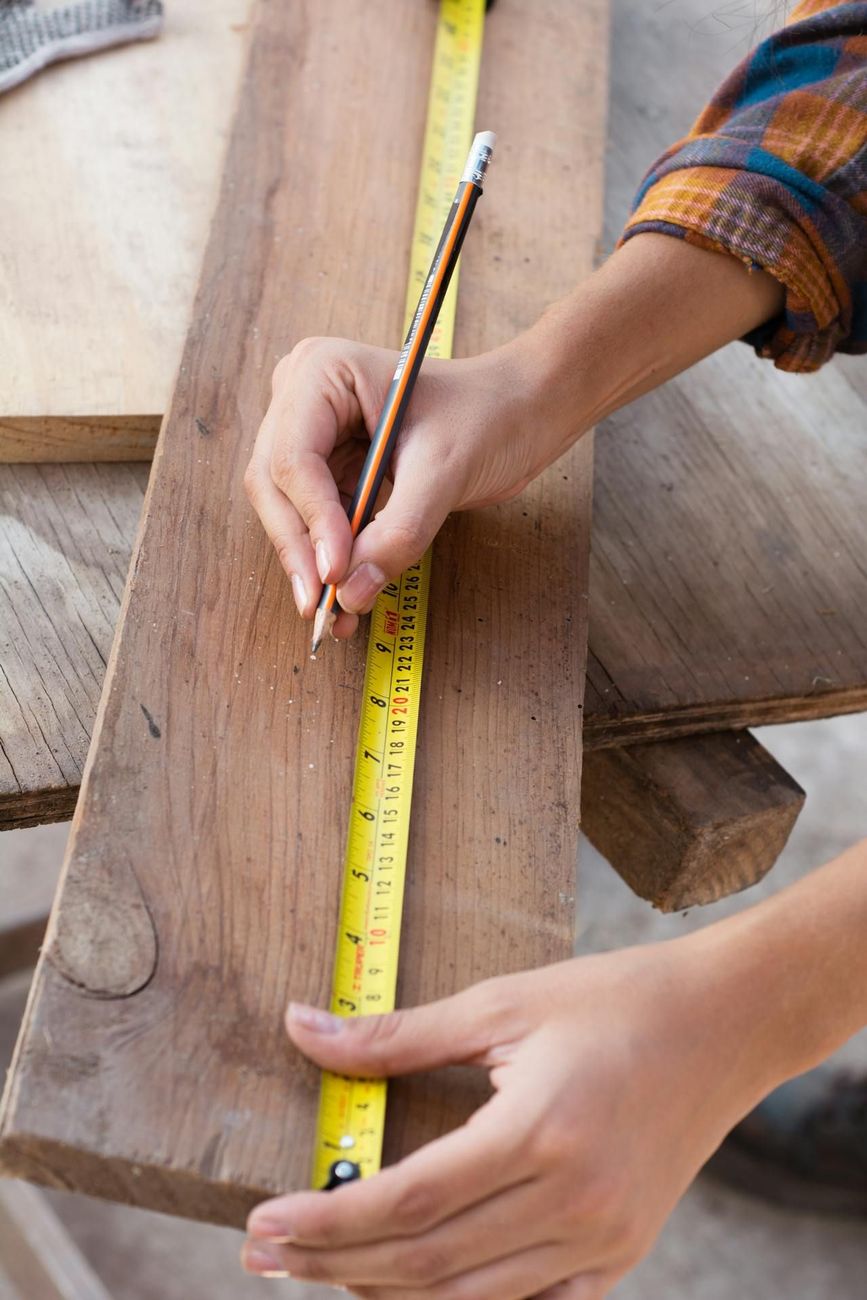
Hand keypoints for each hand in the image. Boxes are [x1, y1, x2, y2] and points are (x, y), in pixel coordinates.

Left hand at [242, 941, 772, 1296]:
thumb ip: (397, 1032)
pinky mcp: (619, 1255)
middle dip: (335, 1264)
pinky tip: (412, 1286)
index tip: (263, 1221)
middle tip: (264, 1253)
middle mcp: (573, 1202)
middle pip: (429, 1263)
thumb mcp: (502, 1002)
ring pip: (470, 1299)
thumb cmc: (613, 1000)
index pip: (409, 1202)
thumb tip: (299, 1026)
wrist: (725, 1024)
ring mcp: (602, 1241)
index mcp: (541, 1132)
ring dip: (385, 1290)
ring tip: (320, 1268)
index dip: (328, 1220)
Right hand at [244, 334, 581, 639]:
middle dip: (300, 547)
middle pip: (275, 485)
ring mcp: (313, 433)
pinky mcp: (331, 468)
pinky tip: (344, 597)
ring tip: (334, 614)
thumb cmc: (489, 415)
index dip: (312, 520)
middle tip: (320, 605)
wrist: (520, 411)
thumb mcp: (445, 471)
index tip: (335, 573)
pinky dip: (329, 559)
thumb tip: (350, 592)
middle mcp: (303, 397)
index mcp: (323, 371)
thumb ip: (397, 532)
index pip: (294, 457)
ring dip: (310, 562)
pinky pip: (316, 522)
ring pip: (287, 510)